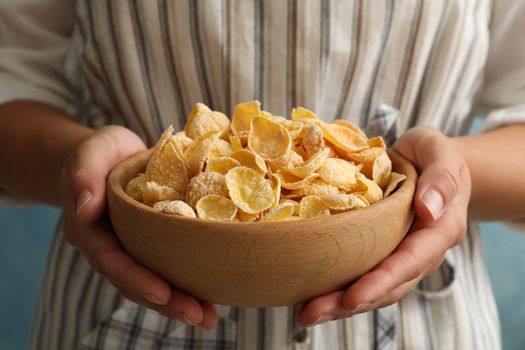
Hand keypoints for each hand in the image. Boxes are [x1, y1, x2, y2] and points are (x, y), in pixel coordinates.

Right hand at [59, 125, 217, 328]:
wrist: (113, 155)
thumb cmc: (101, 151)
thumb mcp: (91, 152)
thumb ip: (83, 176)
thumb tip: (85, 209)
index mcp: (90, 231)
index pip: (111, 260)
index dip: (136, 279)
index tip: (163, 293)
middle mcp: (110, 247)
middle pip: (134, 281)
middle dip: (165, 302)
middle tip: (197, 316)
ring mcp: (132, 249)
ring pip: (152, 281)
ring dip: (179, 302)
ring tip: (208, 317)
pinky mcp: (152, 245)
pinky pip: (167, 267)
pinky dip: (187, 283)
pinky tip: (212, 297)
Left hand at [296, 125, 470, 326]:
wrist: (428, 162)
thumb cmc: (432, 154)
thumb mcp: (439, 151)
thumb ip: (441, 178)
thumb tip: (429, 210)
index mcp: (440, 230)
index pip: (410, 261)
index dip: (381, 282)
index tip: (351, 298)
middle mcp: (421, 251)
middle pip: (389, 286)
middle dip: (351, 303)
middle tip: (312, 313)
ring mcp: (400, 254)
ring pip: (374, 288)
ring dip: (340, 304)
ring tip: (306, 313)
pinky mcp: (382, 252)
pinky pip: (363, 274)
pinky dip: (339, 287)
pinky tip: (311, 295)